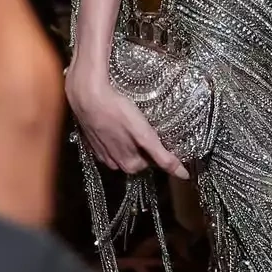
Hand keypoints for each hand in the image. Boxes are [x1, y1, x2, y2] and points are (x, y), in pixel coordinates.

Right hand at [66, 62, 188, 178]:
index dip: (161, 150)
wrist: (88, 97)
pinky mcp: (93, 140)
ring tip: (134, 123)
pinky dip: (118, 135)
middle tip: (149, 127)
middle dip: (145, 146)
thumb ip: (163, 157)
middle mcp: (114, 163)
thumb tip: (183, 175)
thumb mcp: (145, 136)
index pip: (152, 163)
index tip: (164, 137)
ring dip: (131, 140)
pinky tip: (119, 122)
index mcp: (128, 165)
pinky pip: (111, 142)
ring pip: (124, 150)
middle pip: (138, 157)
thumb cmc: (117, 113)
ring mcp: (101, 152)